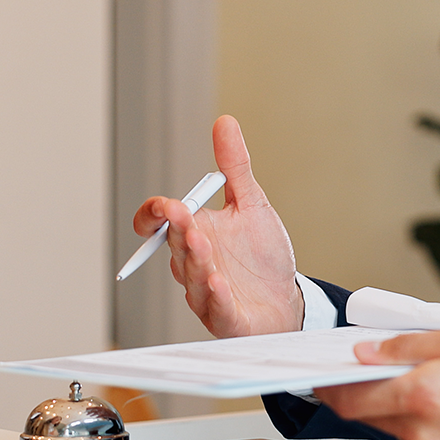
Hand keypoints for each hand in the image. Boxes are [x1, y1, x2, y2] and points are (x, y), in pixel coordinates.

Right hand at [133, 114, 300, 336]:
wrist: (287, 299)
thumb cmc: (262, 256)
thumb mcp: (252, 204)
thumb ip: (235, 167)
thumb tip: (225, 122)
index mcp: (194, 233)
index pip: (160, 223)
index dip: (152, 214)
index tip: (163, 204)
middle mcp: (193, 262)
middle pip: (174, 245)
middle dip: (177, 230)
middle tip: (181, 214)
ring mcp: (206, 291)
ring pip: (191, 276)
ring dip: (195, 260)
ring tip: (202, 242)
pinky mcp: (225, 316)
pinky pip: (215, 307)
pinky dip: (215, 295)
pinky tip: (219, 283)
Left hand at [315, 325, 439, 439]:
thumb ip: (414, 344)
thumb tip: (367, 350)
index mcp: (426, 395)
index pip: (351, 396)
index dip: (329, 383)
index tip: (317, 371)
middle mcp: (426, 434)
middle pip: (365, 415)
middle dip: (357, 392)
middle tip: (359, 368)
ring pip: (394, 429)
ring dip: (394, 406)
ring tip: (419, 379)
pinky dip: (422, 424)